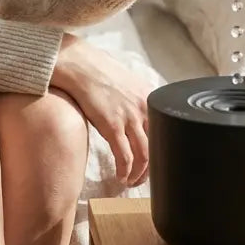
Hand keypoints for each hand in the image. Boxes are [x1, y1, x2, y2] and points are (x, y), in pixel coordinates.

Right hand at [50, 33, 155, 185]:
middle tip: (143, 177)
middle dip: (152, 169)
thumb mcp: (127, 82)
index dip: (162, 152)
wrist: (78, 63)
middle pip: (158, 148)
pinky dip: (125, 171)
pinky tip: (121, 177)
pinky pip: (125, 157)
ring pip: (144, 157)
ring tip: (131, 181)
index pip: (166, 132)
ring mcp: (129, 117)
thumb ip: (138, 99)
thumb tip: (140, 117)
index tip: (156, 162)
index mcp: (150, 97)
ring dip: (139, 175)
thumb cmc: (97, 71)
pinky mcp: (112, 125)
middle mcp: (144, 108)